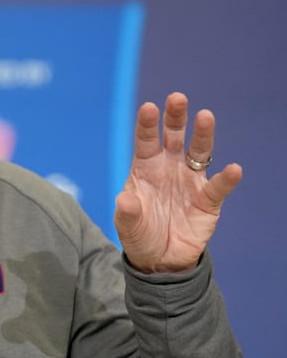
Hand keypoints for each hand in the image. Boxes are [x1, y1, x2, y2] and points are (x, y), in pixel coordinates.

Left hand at [114, 92, 242, 272]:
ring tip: (205, 116)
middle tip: (177, 98)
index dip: (147, 124)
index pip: (146, 140)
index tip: (148, 107)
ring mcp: (190, 181)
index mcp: (146, 167)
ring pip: (199, 152)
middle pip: (174, 136)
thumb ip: (127, 212)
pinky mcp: (208, 200)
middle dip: (175, 117)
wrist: (160, 259)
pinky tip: (233, 169)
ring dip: (203, 135)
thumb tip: (124, 200)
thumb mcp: (127, 225)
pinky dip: (226, 179)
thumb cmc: (140, 233)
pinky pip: (218, 186)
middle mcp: (169, 168)